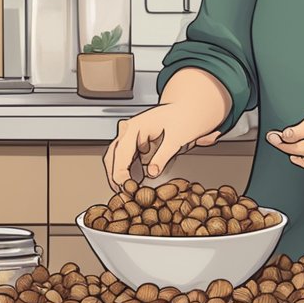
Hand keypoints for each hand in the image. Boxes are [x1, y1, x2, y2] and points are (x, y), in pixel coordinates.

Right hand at [103, 103, 221, 191]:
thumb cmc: (184, 117)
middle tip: (124, 194)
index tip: (125, 187)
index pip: (120, 153)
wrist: (190, 108)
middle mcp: (130, 130)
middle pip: (113, 156)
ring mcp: (132, 137)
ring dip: (120, 175)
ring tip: (128, 191)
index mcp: (136, 126)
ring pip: (117, 158)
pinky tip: (134, 183)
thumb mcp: (177, 138)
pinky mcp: (137, 144)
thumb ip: (163, 156)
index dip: (120, 173)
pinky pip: (127, 159)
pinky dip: (128, 172)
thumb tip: (152, 172)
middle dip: (116, 176)